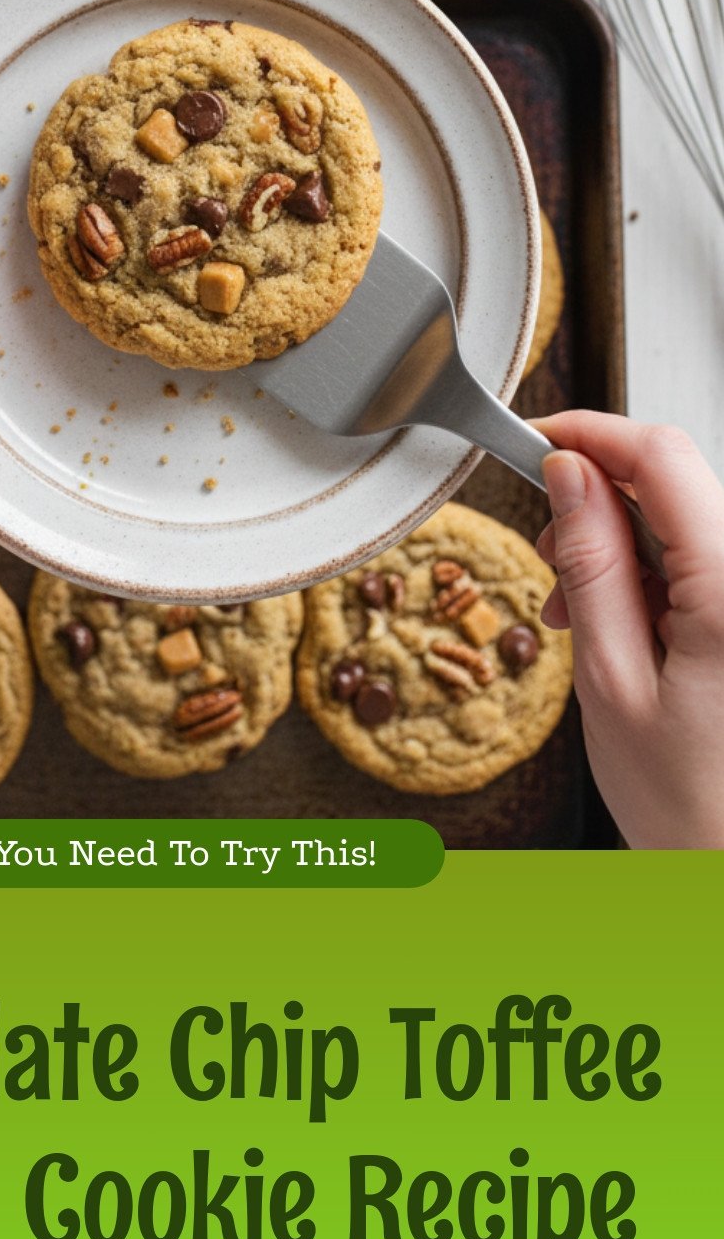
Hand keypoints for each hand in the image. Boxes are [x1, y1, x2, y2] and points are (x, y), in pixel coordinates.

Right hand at [536, 412, 723, 849]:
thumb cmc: (692, 804)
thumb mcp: (611, 682)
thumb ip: (591, 567)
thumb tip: (568, 477)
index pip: (662, 456)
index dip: (591, 434)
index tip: (537, 442)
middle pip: (675, 484)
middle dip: (596, 500)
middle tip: (544, 555)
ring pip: (685, 522)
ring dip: (620, 546)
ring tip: (575, 613)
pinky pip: (702, 564)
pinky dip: (650, 578)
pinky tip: (618, 625)